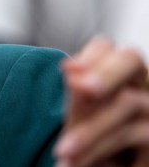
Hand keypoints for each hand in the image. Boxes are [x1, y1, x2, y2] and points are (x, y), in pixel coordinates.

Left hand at [54, 36, 148, 166]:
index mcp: (118, 73)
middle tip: (78, 86)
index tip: (66, 70)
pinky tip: (75, 163)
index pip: (107, 47)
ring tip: (62, 152)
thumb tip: (70, 68)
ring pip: (127, 101)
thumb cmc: (94, 139)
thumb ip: (78, 92)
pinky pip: (129, 133)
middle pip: (131, 58)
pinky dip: (97, 148)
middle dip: (104, 70)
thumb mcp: (81, 115)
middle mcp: (141, 84)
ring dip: (90, 129)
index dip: (89, 55)